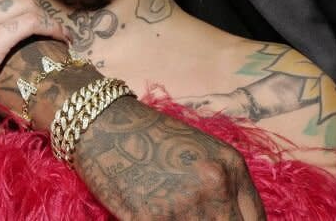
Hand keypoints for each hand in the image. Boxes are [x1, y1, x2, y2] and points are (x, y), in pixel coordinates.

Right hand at [75, 96, 266, 219]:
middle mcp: (215, 185)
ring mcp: (184, 203)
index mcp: (231, 167)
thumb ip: (224, 189)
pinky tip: (149, 217)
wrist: (104, 123)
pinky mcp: (150, 218)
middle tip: (190, 219)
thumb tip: (230, 220)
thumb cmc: (152, 138)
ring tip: (168, 215)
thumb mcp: (202, 154)